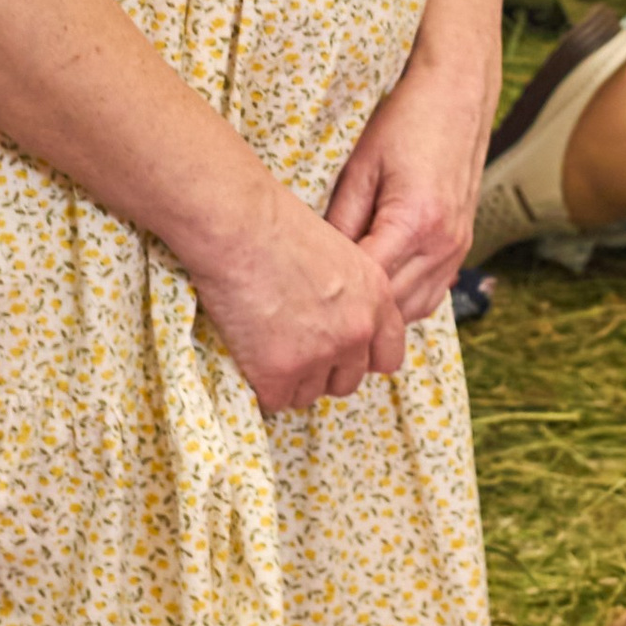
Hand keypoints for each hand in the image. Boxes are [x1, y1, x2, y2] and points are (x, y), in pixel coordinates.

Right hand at [187, 182, 408, 417]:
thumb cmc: (275, 225)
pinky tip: (246, 355)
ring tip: (263, 344)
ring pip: (309, 394)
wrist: (237, 225)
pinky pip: (274, 400)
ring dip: (289, 379)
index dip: (360, 358)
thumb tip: (334, 318)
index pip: (388, 357)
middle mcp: (357, 331)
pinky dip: (259, 385)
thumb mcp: (337, 252)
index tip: (337, 352)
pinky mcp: (280, 371)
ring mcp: (320, 354)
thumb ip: (348, 292)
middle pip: (347, 381)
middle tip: (291, 347)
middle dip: (322, 372)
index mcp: (376, 299)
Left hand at [325, 44, 497, 324]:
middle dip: (353, 311)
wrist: (457, 96)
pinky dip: (403, 302)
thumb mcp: (361, 167)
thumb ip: (341, 220)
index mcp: (416, 223)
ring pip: (414, 310)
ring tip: (341, 306)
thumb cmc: (406, 122)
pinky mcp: (462, 246)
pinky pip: (431, 295)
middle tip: (313, 309)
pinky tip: (375, 291)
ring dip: (380, 313)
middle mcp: (443, 244)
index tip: (300, 297)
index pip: (367, 285)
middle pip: (391, 307)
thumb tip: (319, 263)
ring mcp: (457, 249)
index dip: (333, 295)